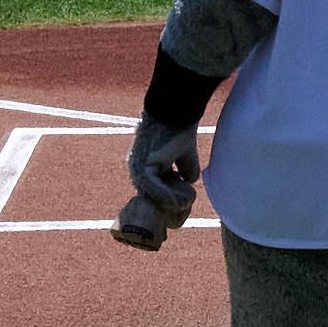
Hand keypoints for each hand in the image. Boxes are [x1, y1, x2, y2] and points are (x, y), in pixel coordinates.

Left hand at [113, 112, 203, 248]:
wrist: (176, 112)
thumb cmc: (179, 130)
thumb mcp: (185, 156)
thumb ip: (186, 171)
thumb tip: (189, 184)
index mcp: (145, 169)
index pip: (154, 196)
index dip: (168, 207)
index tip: (181, 215)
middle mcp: (138, 171)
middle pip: (152, 201)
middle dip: (170, 211)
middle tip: (184, 213)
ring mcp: (138, 169)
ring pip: (153, 197)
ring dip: (171, 204)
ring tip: (186, 205)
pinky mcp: (142, 166)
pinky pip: (153, 189)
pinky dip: (166, 197)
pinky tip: (178, 202)